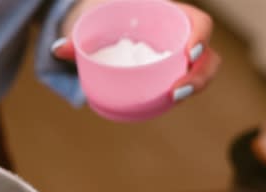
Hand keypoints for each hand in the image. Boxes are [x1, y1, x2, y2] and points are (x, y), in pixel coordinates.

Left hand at [51, 0, 220, 103]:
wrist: (107, 24)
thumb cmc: (105, 20)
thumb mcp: (94, 24)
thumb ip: (77, 38)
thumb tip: (58, 49)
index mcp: (169, 16)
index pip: (199, 22)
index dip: (200, 36)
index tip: (189, 52)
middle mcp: (179, 36)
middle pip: (207, 53)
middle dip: (200, 72)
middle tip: (177, 90)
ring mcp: (178, 57)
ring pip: (202, 71)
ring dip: (195, 86)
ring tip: (173, 98)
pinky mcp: (172, 73)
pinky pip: (185, 82)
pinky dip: (182, 92)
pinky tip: (167, 102)